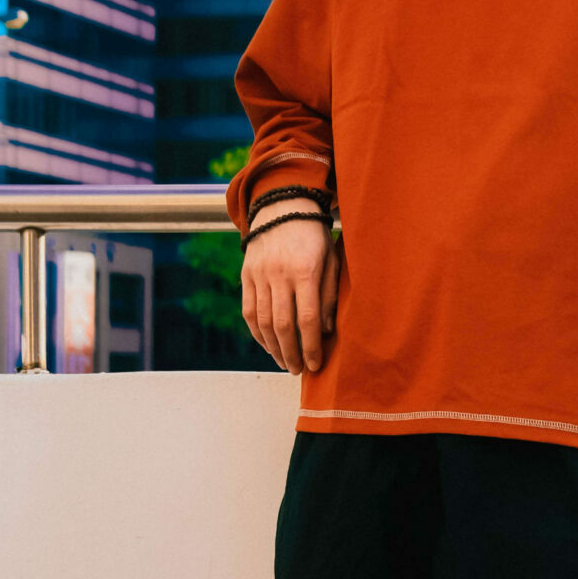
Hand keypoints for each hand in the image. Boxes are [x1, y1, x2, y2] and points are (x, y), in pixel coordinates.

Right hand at [242, 213, 338, 371]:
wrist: (282, 208)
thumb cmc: (314, 237)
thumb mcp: (331, 261)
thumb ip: (328, 296)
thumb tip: (324, 332)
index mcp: (305, 271)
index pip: (307, 318)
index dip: (311, 346)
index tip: (315, 364)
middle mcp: (279, 274)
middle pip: (282, 325)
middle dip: (291, 353)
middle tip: (298, 370)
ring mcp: (259, 275)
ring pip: (263, 322)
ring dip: (273, 348)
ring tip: (284, 362)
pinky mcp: (246, 276)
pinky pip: (249, 311)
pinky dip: (257, 333)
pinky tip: (268, 345)